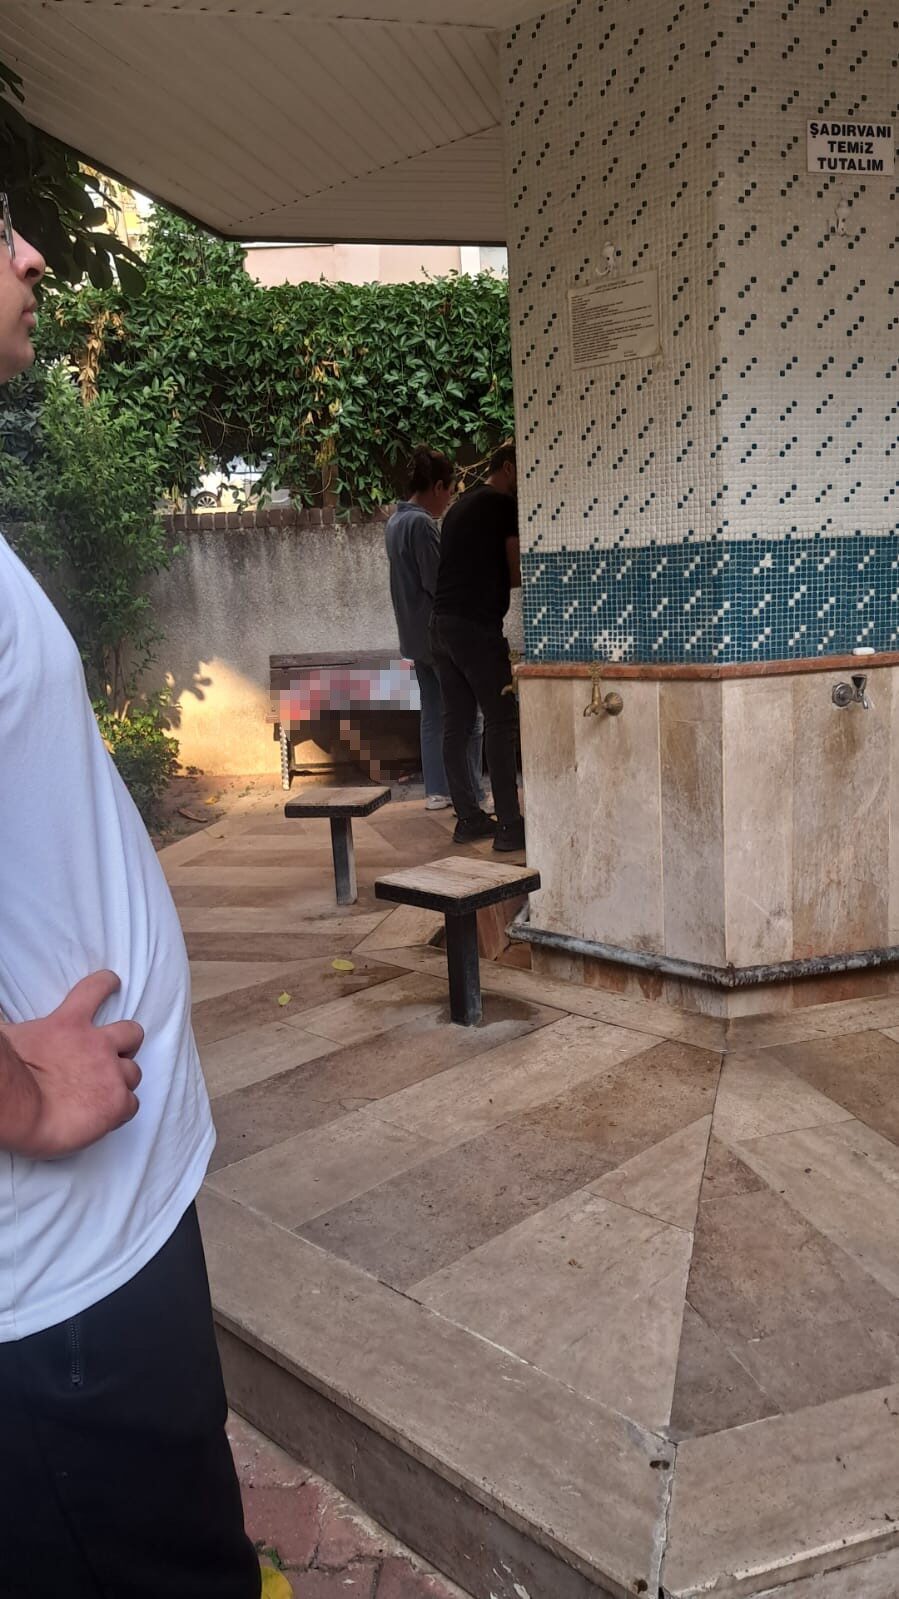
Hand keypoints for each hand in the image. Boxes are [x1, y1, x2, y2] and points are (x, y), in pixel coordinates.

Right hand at [0, 971, 142, 1157]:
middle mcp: (97, 1044)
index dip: (106, 984)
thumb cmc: (7, 1072)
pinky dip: (120, 1111)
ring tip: (106, 1093)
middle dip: (128, 1044)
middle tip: (115, 1056)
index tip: (113, 982)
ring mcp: (111, 1072)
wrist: (18, 1105)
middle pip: (132, 1033)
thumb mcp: (11, 1036)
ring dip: (123, 1081)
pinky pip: (131, 1105)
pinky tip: (107, 1117)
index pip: (95, 990)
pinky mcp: (116, 1102)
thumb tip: (6, 1026)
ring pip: (134, 1072)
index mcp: (68, 1023)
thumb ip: (22, 1030)